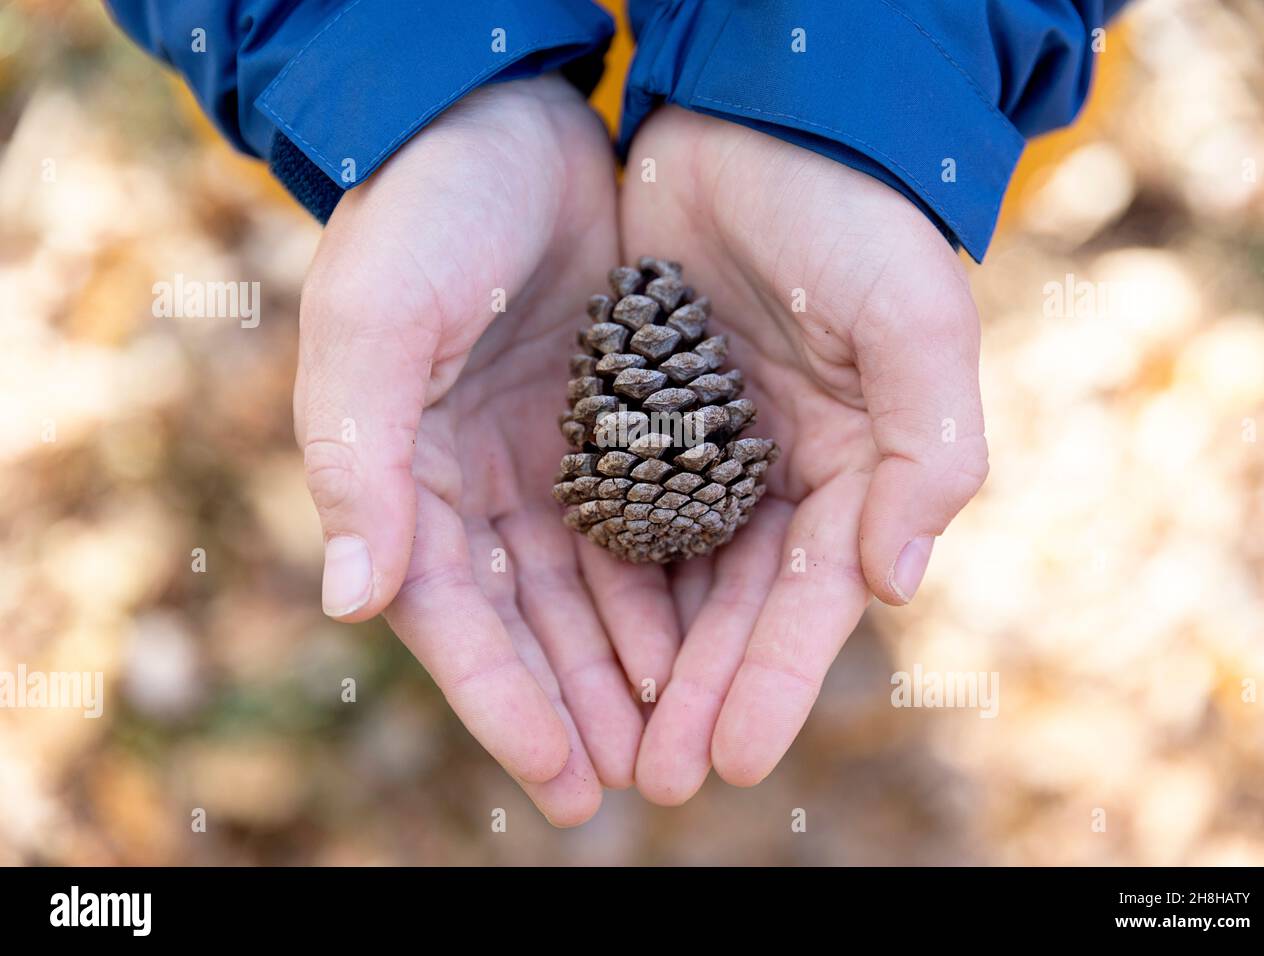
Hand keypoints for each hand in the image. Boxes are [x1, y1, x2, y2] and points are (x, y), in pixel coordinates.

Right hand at [294, 75, 643, 824]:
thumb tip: (351, 601)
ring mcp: (547, 458)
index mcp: (406, 475)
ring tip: (675, 740)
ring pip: (592, 591)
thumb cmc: (426, 211)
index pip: (456, 615)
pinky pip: (645, 525)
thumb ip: (356, 459)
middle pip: (530, 623)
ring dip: (630, 668)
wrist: (502, 118)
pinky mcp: (612, 426)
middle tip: (628, 790)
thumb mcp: (377, 321)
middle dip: (576, 708)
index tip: (559, 777)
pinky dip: (669, 587)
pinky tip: (704, 641)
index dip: (504, 700)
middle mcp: (475, 484)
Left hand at [620, 108, 988, 802]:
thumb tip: (896, 584)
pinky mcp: (639, 414)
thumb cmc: (851, 214)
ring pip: (672, 576)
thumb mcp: (913, 318)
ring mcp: (706, 447)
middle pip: (735, 606)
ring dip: (644, 658)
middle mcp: (780, 472)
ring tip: (607, 739)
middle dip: (700, 692)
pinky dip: (601, 576)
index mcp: (854, 465)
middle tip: (654, 777)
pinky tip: (571, 634)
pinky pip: (617, 512)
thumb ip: (930, 451)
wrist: (757, 115)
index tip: (734, 759)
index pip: (812, 596)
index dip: (774, 679)